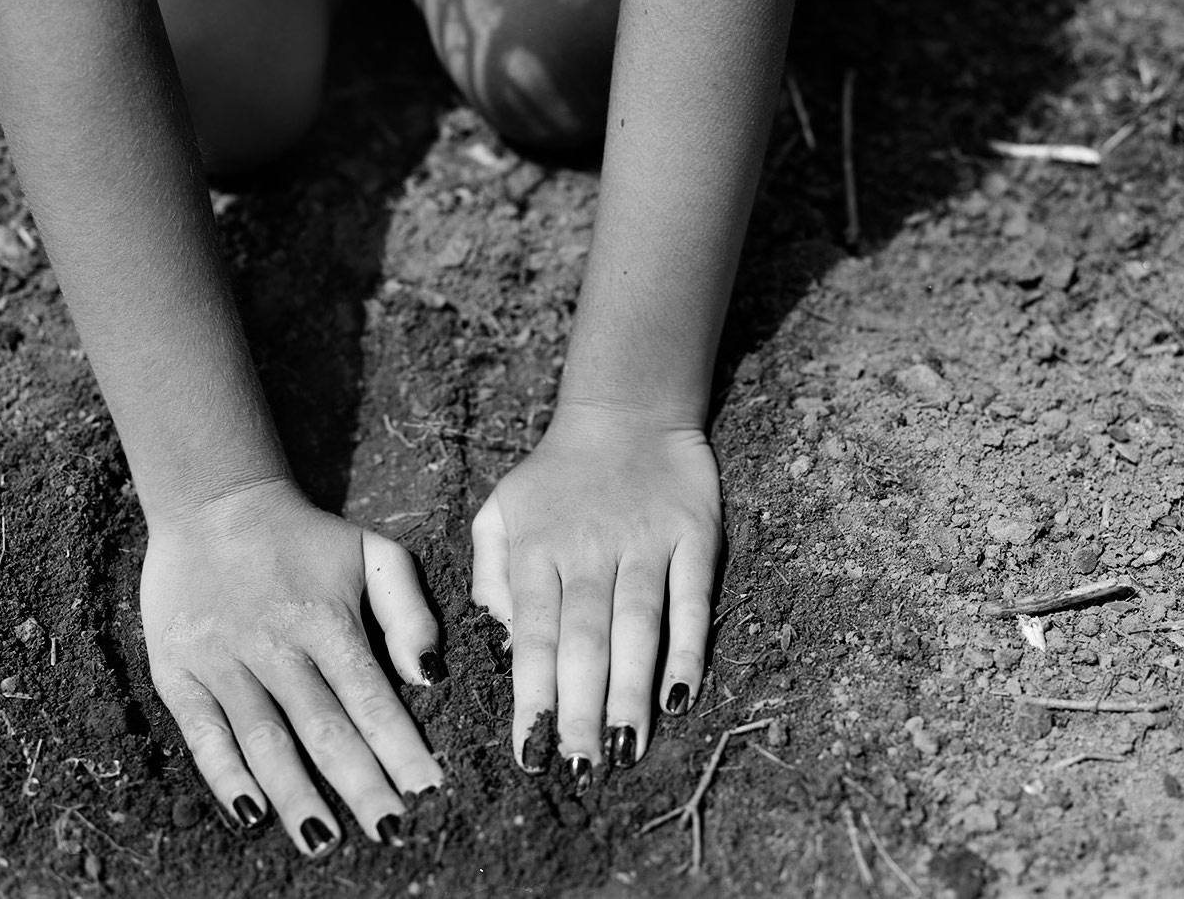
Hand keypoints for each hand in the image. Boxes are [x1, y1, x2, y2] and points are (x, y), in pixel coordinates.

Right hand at [139, 480, 444, 855]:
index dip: (400, 745)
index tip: (429, 790)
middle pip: (322, 726)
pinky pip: (204, 734)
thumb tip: (428, 674)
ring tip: (325, 841)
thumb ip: (408, 609)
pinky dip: (226, 777)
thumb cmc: (306, 537)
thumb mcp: (371, 551)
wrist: (213, 502)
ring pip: (265, 739)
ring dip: (296, 794)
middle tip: (390, 831)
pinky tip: (252, 816)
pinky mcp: (178, 671)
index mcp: (325, 616)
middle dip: (360, 783)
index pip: (370, 694)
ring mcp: (223, 659)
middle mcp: (275, 643)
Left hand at [470, 402, 722, 781]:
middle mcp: (589, 550)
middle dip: (578, 709)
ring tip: (624, 750)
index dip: (532, 695)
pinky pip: (691, 599)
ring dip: (630, 690)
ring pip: (637, 625)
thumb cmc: (556, 477)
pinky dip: (688, 647)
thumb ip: (490, 570)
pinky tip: (681, 695)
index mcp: (537, 549)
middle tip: (578, 769)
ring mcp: (644, 543)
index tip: (528, 752)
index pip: (532, 633)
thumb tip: (505, 635)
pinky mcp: (694, 536)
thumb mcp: (500, 509)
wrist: (627, 414)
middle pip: (584, 639)